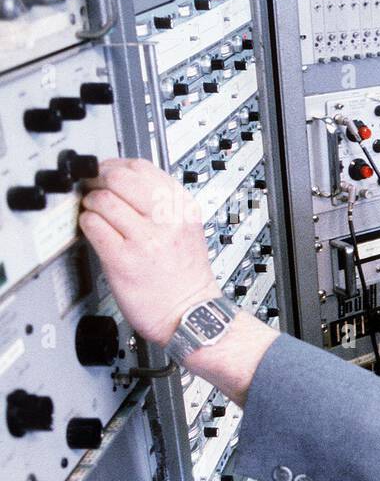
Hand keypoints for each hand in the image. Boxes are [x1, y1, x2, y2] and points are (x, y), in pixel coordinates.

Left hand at [78, 158, 221, 346]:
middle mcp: (168, 220)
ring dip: (91, 204)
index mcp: (184, 208)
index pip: (142, 167)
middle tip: (94, 190)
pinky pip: (93, 225)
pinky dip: (87, 224)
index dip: (116, 165)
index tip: (106, 173)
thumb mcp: (186, 230)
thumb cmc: (185, 277)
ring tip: (96, 215)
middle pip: (119, 177)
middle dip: (99, 181)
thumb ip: (162, 204)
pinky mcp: (124, 259)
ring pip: (102, 199)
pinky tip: (96, 232)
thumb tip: (122, 180)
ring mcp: (146, 239)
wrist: (190, 314)